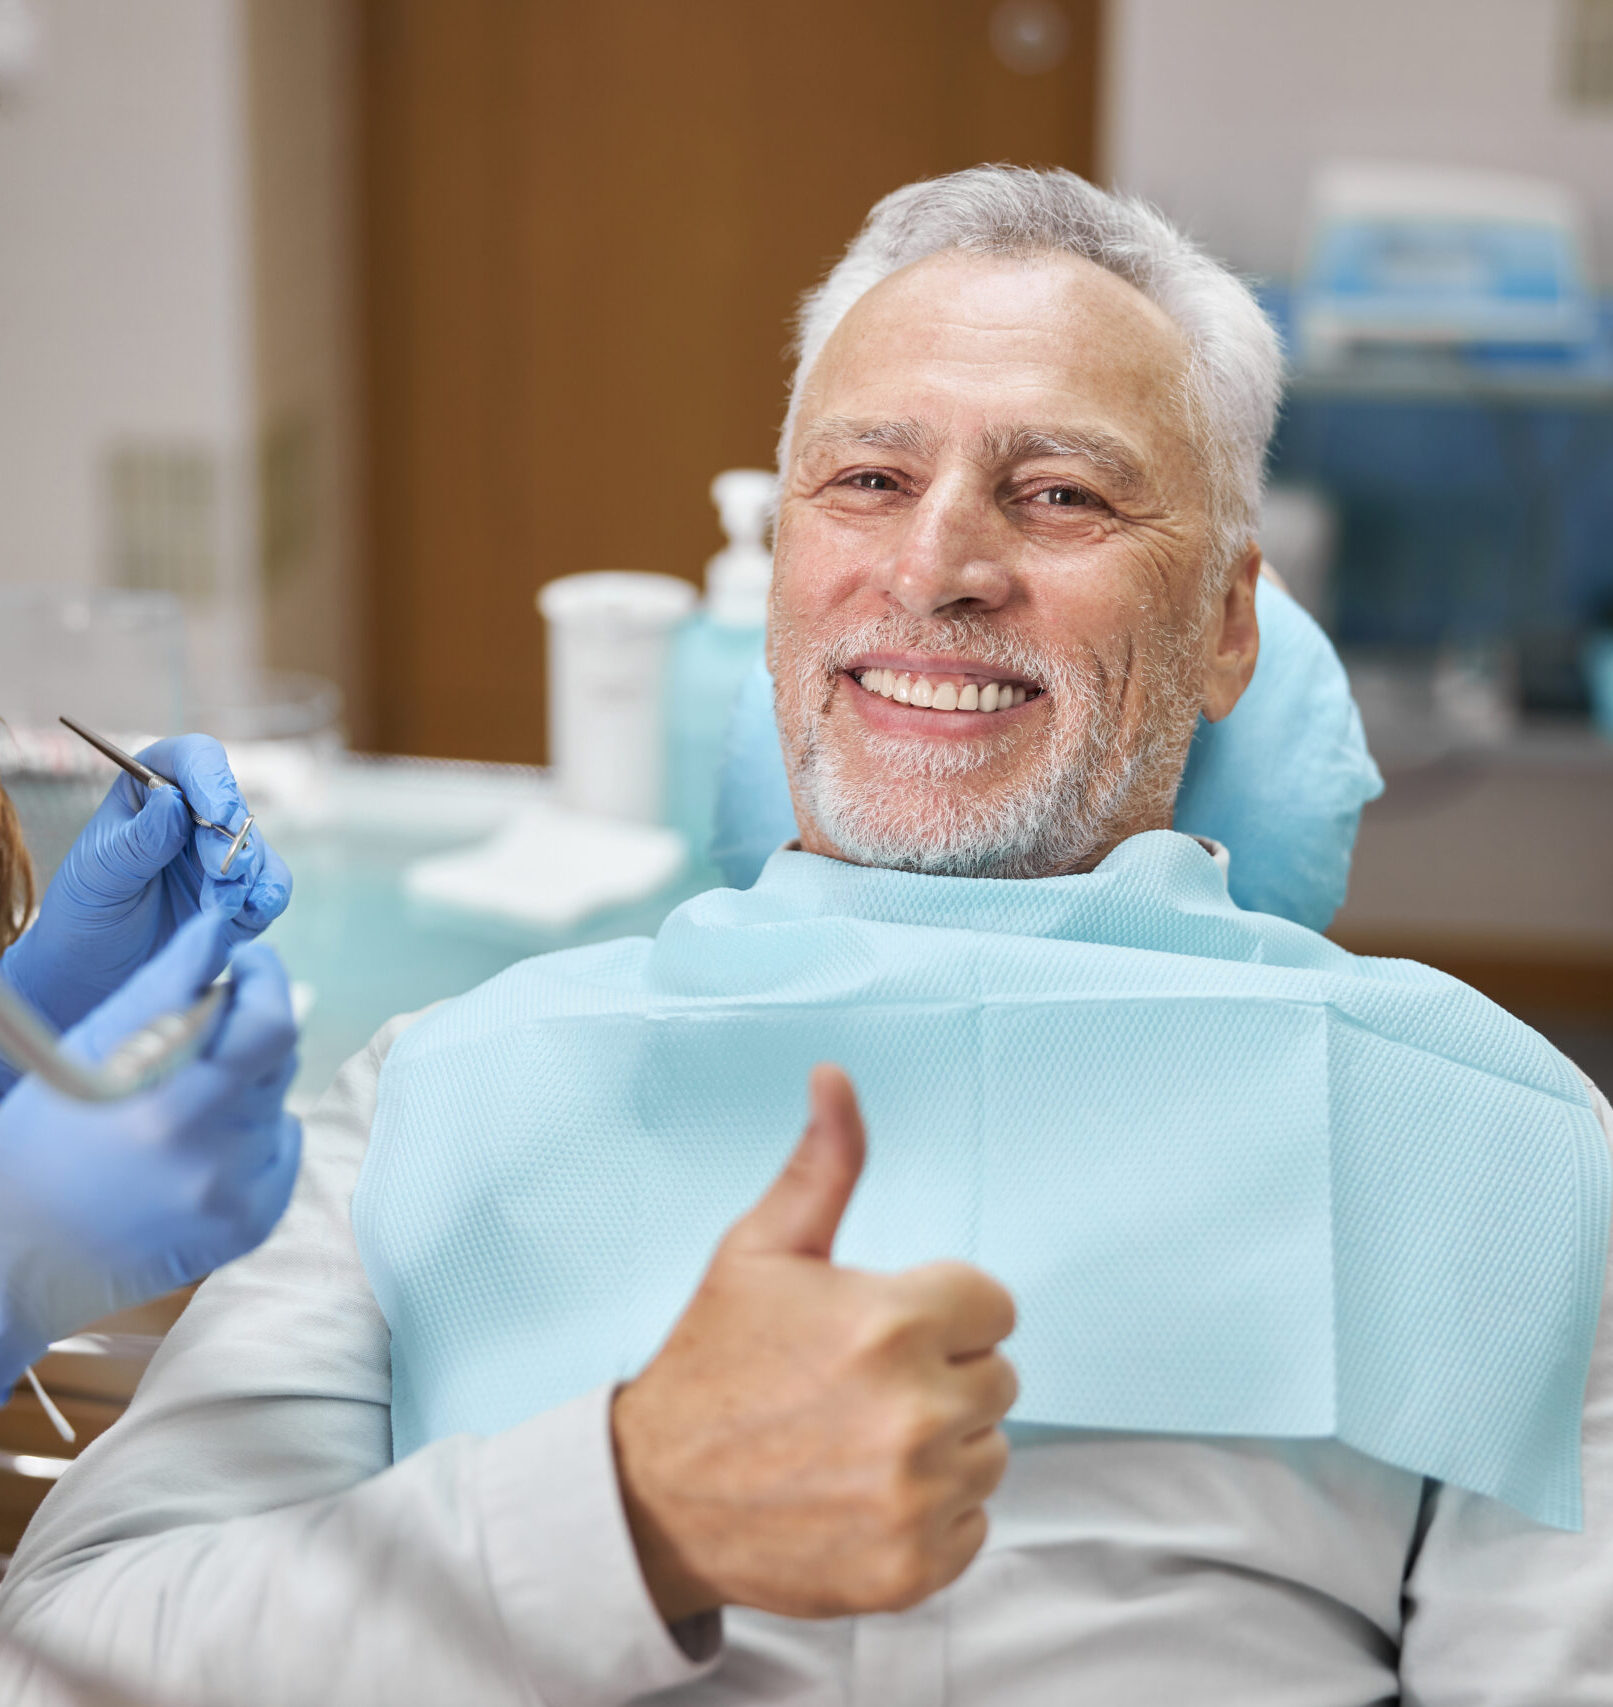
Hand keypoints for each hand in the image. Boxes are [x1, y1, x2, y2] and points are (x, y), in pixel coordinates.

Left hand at [0, 736, 291, 1082]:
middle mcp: (194, 816)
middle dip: (231, 840)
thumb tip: (173, 799)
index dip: (212, 778)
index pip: (193, 760)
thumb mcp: (99, 874)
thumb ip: (139, 840)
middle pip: (234, 806)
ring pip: (258, 849)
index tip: (219, 813)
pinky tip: (249, 913)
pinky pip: (272, 887)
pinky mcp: (244, 895)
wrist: (95, 974)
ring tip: (216, 907)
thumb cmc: (86, 914)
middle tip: (218, 872)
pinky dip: (267, 898)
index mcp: (151, 791)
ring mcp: (222, 856)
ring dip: (246, 877)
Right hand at [0, 910, 301, 1371]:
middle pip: (277, 1054)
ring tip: (177, 1107)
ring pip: (278, 1098)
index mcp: (160, 1099)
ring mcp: (233, 1193)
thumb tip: (218, 930)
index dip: (267, 981)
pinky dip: (254, 1135)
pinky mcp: (252, 1223)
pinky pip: (282, 1147)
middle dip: (247, 1031)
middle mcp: (206, 1151)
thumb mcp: (86, 1052)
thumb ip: (164, 988)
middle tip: (199, 1037)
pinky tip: (195, 1149)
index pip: (268, 1024)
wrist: (24, 1255)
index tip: (248, 964)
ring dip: (244, 1085)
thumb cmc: (45, 1138)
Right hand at [611, 1065, 1017, 1623]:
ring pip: (991, 1451)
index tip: (880, 1329)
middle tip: (860, 1386)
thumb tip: (836, 1076)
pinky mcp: (913, 1569)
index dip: (939, 1311)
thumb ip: (824, 1164)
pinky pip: (975, 1522)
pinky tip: (864, 1494)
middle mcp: (916, 1411)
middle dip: (942, 1373)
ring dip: (942, 1445)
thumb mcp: (760, 1249)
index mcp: (891, 1320)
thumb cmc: (714, 1361)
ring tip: (859, 1440)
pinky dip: (933, 1513)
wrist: (656, 1498)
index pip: (994, 1305)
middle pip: (1000, 1377)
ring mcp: (916, 1497)